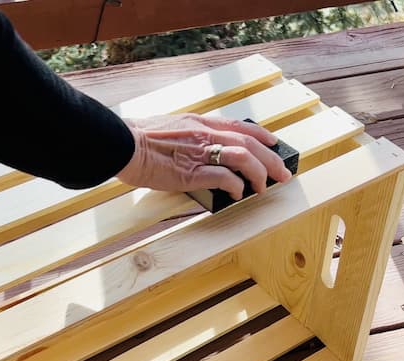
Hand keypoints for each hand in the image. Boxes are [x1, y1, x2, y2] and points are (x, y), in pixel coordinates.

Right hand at [117, 114, 291, 199]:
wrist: (121, 142)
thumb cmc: (136, 138)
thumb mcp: (168, 128)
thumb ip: (187, 136)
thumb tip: (196, 149)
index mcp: (198, 123)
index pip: (239, 125)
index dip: (261, 135)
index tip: (273, 142)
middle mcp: (204, 134)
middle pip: (249, 142)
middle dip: (271, 159)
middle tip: (282, 173)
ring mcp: (199, 152)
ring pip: (243, 157)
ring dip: (259, 172)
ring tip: (264, 186)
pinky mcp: (191, 172)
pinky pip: (224, 177)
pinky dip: (237, 186)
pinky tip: (238, 194)